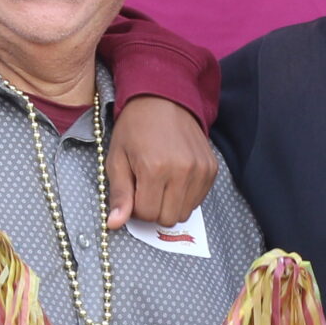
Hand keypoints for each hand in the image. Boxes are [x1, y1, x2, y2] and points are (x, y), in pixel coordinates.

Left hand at [106, 97, 216, 229]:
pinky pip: (198, 201)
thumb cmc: (135, 129)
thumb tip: (114, 225)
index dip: (136, 207)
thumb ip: (119, 194)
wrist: (163, 99)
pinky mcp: (211, 169)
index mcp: (154, 168)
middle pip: (167, 218)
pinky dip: (185, 196)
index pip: (147, 214)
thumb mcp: (116, 159)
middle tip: (146, 187)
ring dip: (170, 204)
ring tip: (161, 181)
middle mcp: (182, 171)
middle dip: (154, 209)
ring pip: (184, 213)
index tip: (134, 189)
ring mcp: (200, 170)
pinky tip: (175, 177)